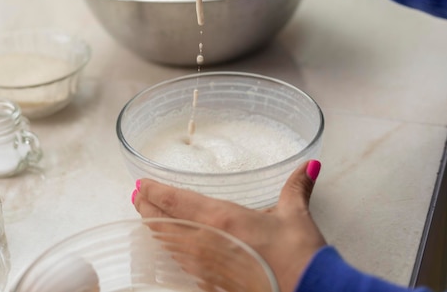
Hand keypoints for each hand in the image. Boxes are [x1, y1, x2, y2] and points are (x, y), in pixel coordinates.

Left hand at [131, 160, 325, 291]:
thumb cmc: (298, 258)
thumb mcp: (295, 216)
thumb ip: (296, 188)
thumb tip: (308, 166)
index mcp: (220, 219)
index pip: (175, 201)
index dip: (154, 191)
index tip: (142, 184)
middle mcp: (205, 243)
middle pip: (162, 223)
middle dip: (147, 208)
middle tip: (138, 197)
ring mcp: (205, 267)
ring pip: (169, 244)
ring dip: (156, 228)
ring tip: (148, 217)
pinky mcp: (212, 285)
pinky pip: (182, 264)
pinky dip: (171, 251)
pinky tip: (172, 249)